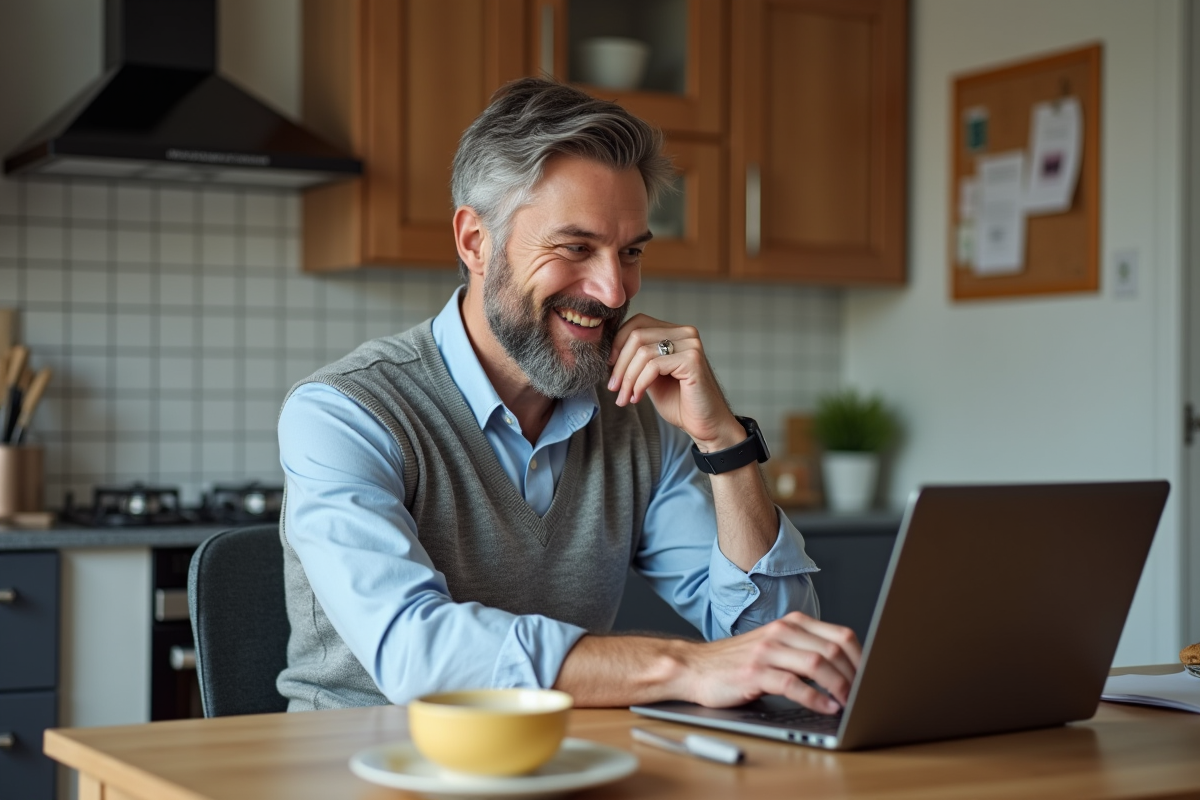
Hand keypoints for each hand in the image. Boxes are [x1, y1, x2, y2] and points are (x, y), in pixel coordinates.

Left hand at [606, 314, 741, 449]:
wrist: (705, 425)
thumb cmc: (679, 402)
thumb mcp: (651, 376)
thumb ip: (637, 359)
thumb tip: (608, 351)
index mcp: (675, 332)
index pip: (637, 322)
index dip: (618, 343)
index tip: (609, 367)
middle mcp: (685, 332)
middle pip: (637, 335)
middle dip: (620, 364)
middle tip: (613, 388)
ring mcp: (691, 344)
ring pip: (642, 352)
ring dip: (627, 378)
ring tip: (624, 398)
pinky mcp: (692, 359)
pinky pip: (653, 366)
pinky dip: (639, 383)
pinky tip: (636, 398)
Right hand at [677, 612, 861, 712]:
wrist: (695, 667)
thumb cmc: (738, 662)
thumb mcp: (775, 647)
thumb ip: (804, 651)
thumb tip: (846, 672)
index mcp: (791, 623)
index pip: (840, 634)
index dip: (862, 657)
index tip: (872, 677)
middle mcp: (781, 632)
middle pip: (832, 649)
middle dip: (854, 675)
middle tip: (864, 694)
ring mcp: (767, 651)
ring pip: (816, 664)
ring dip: (838, 686)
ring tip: (848, 702)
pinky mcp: (754, 673)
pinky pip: (793, 684)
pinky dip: (815, 698)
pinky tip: (825, 707)